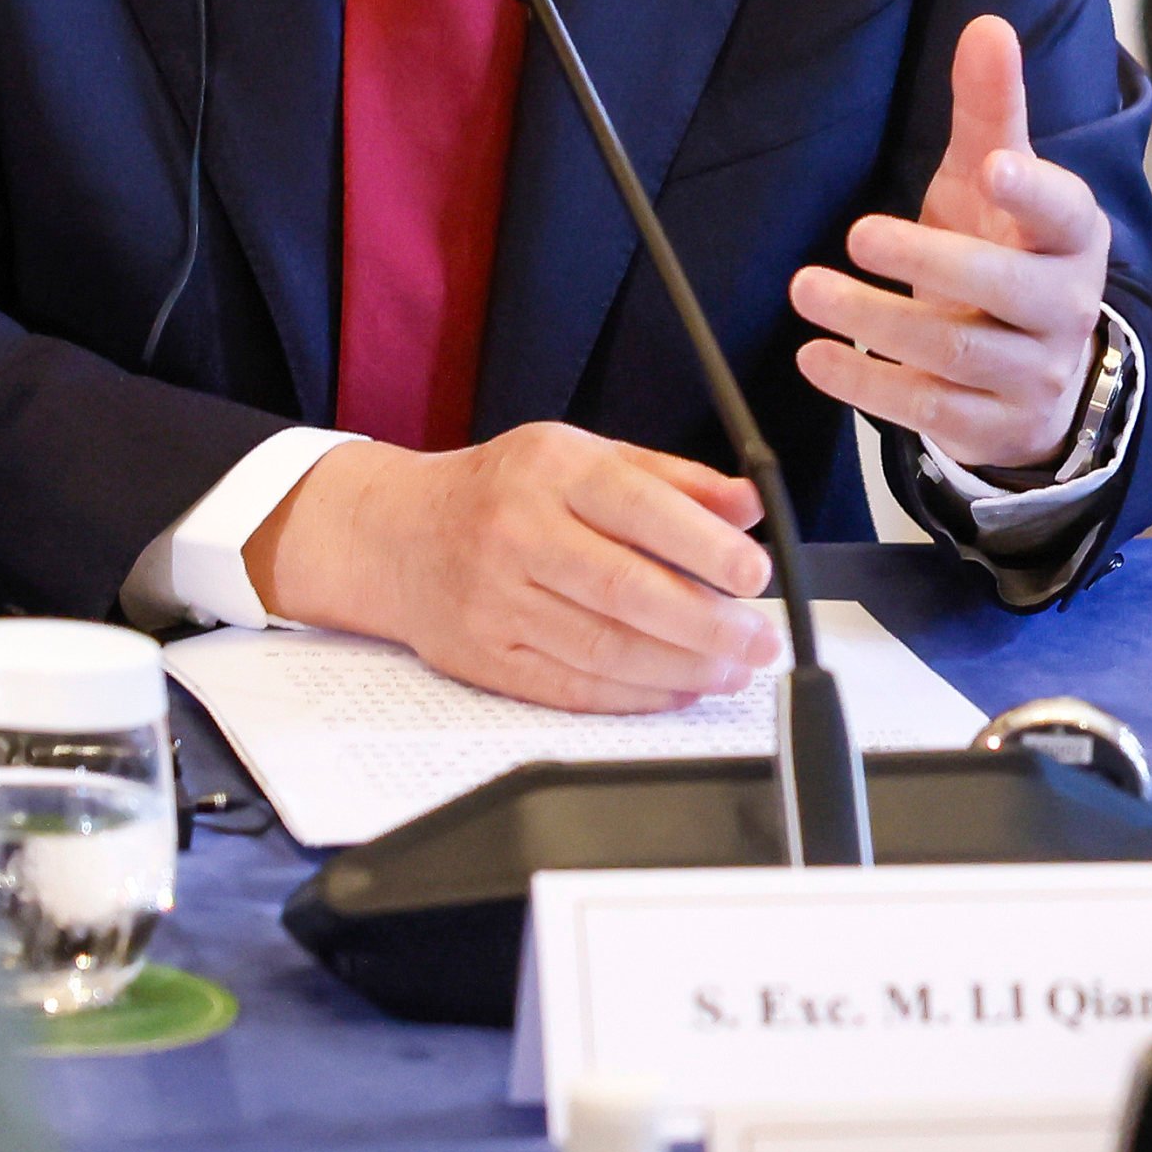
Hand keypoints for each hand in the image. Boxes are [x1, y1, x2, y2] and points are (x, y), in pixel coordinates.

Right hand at [245, 425, 788, 712]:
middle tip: (757, 640)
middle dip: (706, 624)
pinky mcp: (483, 656)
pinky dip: (633, 695)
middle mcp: (519, 532)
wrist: (395, 534)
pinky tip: (676, 689)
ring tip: (730, 669)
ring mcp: (496, 600)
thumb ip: (672, 479)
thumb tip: (748, 504)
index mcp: (552, 470)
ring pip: (603, 648)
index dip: (705, 546)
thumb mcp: (585, 456)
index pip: (639, 507)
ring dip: (681, 667)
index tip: (754, 574)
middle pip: (625, 590)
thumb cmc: (503, 491)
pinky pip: (570, 687)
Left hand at [787, 15, 1110, 478]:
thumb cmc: (1004, 249)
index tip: (992, 166)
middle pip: (1004, 288)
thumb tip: (988, 25)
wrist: (1035, 369)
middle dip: (928, 261)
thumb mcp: (995, 179)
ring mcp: (1033, 373)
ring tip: (808, 289)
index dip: (1033, 191)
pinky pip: (928, 410)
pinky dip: (866, 383)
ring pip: (956, 353)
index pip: (1065, 211)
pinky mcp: (994, 426)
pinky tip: (815, 356)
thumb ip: (990, 108)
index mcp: (1072, 238)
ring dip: (875, 321)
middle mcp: (1064, 307)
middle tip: (856, 233)